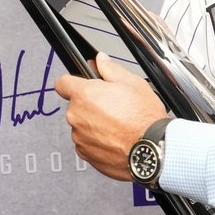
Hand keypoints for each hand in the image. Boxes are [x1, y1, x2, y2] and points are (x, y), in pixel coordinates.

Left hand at [53, 52, 168, 180]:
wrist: (152, 149)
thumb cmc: (144, 118)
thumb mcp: (132, 83)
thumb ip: (110, 69)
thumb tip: (100, 60)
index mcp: (85, 94)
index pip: (62, 82)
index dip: (72, 81)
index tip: (80, 84)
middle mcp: (77, 116)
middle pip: (75, 105)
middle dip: (90, 104)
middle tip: (112, 106)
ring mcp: (79, 137)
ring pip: (82, 125)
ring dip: (94, 123)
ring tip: (117, 124)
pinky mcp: (86, 154)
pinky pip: (87, 143)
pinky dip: (98, 141)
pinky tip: (115, 138)